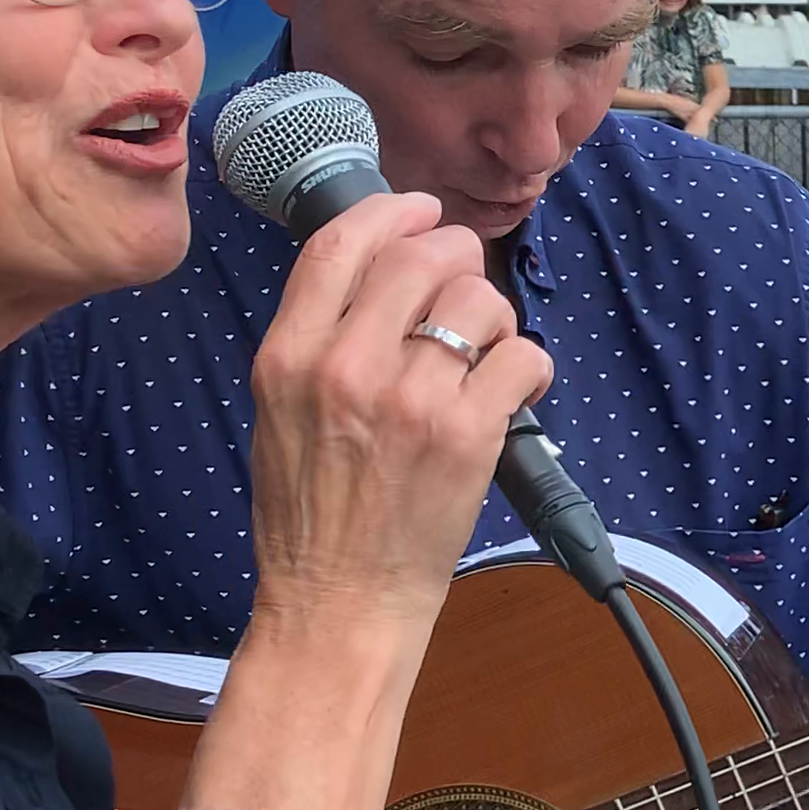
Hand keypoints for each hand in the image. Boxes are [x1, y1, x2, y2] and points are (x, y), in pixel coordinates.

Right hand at [244, 194, 554, 648]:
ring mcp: (410, 399)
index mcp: (288, 356)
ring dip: (495, 315)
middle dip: (457, 255)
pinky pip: (521, 356)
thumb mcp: (278, 411)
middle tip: (468, 279)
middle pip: (419, 257)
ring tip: (487, 351)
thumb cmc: (310, 514)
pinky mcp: (467, 433)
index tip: (420, 210)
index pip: (339, 245)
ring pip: (477, 300)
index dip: (390, 212)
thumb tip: (380, 273)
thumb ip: (318, 339)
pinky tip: (517, 388)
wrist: (337, 599)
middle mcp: (344, 367)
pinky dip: (530, 365)